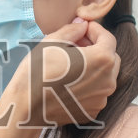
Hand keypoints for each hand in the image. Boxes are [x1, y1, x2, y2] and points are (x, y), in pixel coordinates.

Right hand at [0, 18, 119, 127]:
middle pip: (110, 59)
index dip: (95, 30)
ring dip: (93, 68)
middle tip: (77, 44)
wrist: (27, 107)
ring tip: (72, 64)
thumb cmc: (38, 73)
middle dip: (97, 48)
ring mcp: (101, 99)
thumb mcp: (52, 42)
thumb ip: (72, 30)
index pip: (108, 39)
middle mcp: (108, 81)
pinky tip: (69, 82)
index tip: (83, 29)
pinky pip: (96, 93)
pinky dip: (88, 85)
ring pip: (104, 77)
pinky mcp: (93, 111)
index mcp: (102, 60)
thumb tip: (82, 25)